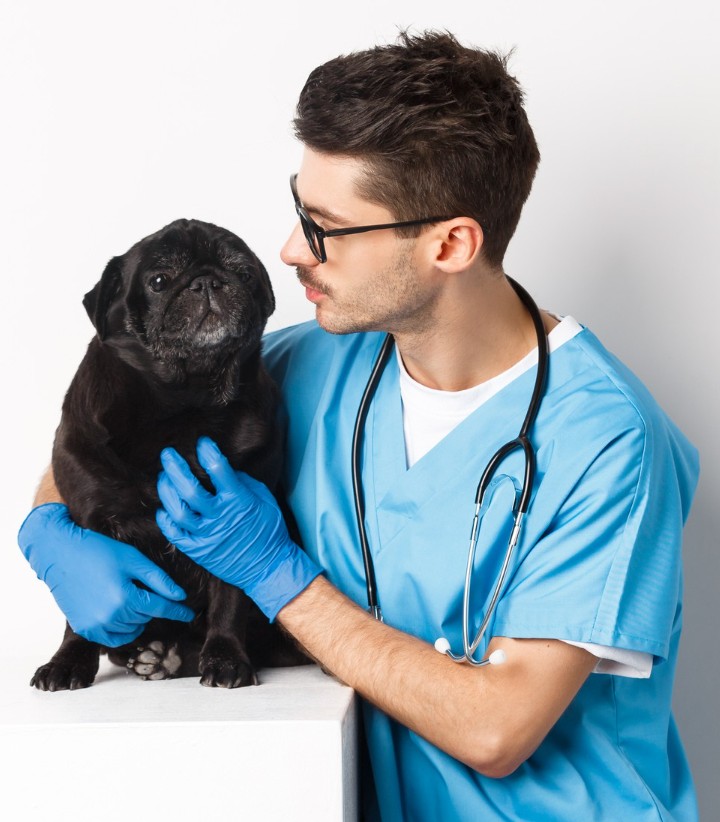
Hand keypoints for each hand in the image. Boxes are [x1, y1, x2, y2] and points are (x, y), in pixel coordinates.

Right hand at [18, 503, 194, 645]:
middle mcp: (111, 617)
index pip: (161, 609)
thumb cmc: (98, 551)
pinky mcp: (85, 630)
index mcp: (125, 597)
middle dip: (151, 605)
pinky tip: (120, 614)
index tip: (189, 615)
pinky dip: (122, 630)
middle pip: (146, 618)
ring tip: (126, 595)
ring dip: (136, 617)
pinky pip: (113, 639)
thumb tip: (180, 596)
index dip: (178, 611)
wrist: (60, 554)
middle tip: (139, 587)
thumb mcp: (133, 559)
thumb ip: (158, 580)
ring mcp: (96, 626)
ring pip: (132, 629)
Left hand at [156, 437, 321, 620]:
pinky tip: (164, 507)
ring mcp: (207, 535)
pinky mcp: (198, 551)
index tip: (202, 442)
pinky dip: (165, 518)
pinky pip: (174, 533)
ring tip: (164, 478)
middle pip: (190, 489)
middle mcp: (220, 517)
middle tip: (167, 454)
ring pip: (177, 510)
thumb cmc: (270, 530)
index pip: (218, 469)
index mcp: (238, 500)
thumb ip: (243, 482)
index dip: (208, 451)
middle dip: (175, 468)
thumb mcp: (264, 499)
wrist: (269, 567)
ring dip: (167, 491)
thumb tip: (224, 468)